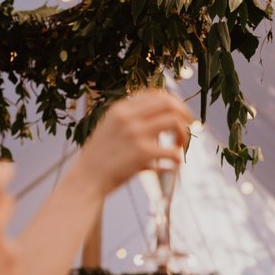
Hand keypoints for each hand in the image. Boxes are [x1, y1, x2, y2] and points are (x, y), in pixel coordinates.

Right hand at [71, 91, 192, 195]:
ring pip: (174, 121)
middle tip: (188, 127)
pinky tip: (175, 164)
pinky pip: (173, 151)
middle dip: (184, 113)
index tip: (179, 115)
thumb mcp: (110, 128)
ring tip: (179, 145)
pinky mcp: (142, 153)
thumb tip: (161, 120)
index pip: (155, 94)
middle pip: (168, 103)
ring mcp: (136, 133)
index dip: (173, 103)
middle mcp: (128, 116)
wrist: (86, 179)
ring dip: (184, 133)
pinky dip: (178, 158)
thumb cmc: (100, 158)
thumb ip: (130, 120)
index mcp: (120, 108)